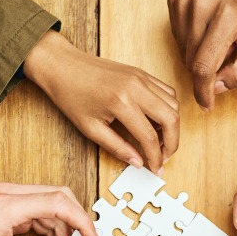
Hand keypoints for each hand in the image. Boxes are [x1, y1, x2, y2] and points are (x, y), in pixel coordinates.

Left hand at [0, 182, 101, 235]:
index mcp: (7, 204)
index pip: (59, 203)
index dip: (83, 222)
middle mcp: (8, 193)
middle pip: (58, 200)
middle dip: (76, 226)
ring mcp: (5, 196)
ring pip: (49, 208)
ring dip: (62, 234)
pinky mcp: (2, 204)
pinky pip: (35, 213)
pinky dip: (47, 232)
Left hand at [23, 31, 178, 172]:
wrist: (63, 65)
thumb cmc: (71, 95)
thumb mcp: (90, 128)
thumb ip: (117, 147)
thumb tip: (137, 162)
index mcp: (120, 102)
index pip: (149, 137)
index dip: (155, 158)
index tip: (156, 169)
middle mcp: (136, 87)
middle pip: (171, 119)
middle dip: (172, 143)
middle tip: (164, 158)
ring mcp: (141, 77)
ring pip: (173, 104)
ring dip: (172, 126)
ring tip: (160, 141)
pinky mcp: (142, 73)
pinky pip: (167, 91)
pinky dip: (168, 109)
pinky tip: (157, 122)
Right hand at [167, 0, 236, 109]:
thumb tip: (215, 89)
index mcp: (226, 15)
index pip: (203, 66)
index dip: (203, 91)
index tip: (206, 106)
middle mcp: (200, 4)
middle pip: (191, 62)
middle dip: (206, 71)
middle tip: (227, 57)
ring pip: (182, 51)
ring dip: (198, 56)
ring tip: (219, 41)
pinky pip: (177, 37)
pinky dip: (191, 42)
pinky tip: (207, 30)